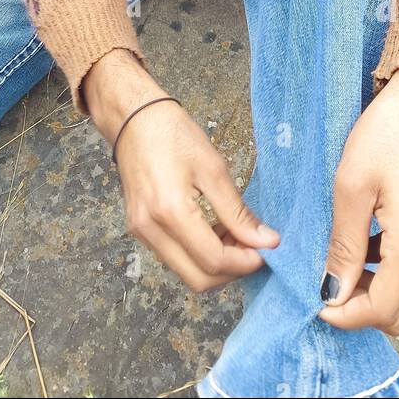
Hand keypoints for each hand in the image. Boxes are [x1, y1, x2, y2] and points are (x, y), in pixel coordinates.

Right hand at [82, 49, 279, 291]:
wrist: (132, 118)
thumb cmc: (173, 134)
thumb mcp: (213, 167)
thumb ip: (237, 211)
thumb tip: (266, 241)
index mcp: (170, 212)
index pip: (213, 260)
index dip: (245, 262)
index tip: (267, 249)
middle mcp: (150, 230)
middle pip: (198, 279)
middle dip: (231, 271)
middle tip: (254, 248)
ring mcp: (141, 232)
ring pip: (185, 272)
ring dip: (215, 265)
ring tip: (236, 237)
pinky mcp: (139, 229)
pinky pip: (173, 257)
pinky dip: (198, 254)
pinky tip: (214, 231)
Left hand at [317, 65, 398, 335]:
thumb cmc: (386, 134)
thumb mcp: (351, 187)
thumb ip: (343, 246)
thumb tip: (330, 292)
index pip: (381, 309)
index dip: (344, 314)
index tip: (312, 300)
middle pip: (397, 314)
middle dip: (358, 309)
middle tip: (322, 284)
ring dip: (369, 291)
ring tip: (334, 263)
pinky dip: (383, 274)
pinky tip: (357, 246)